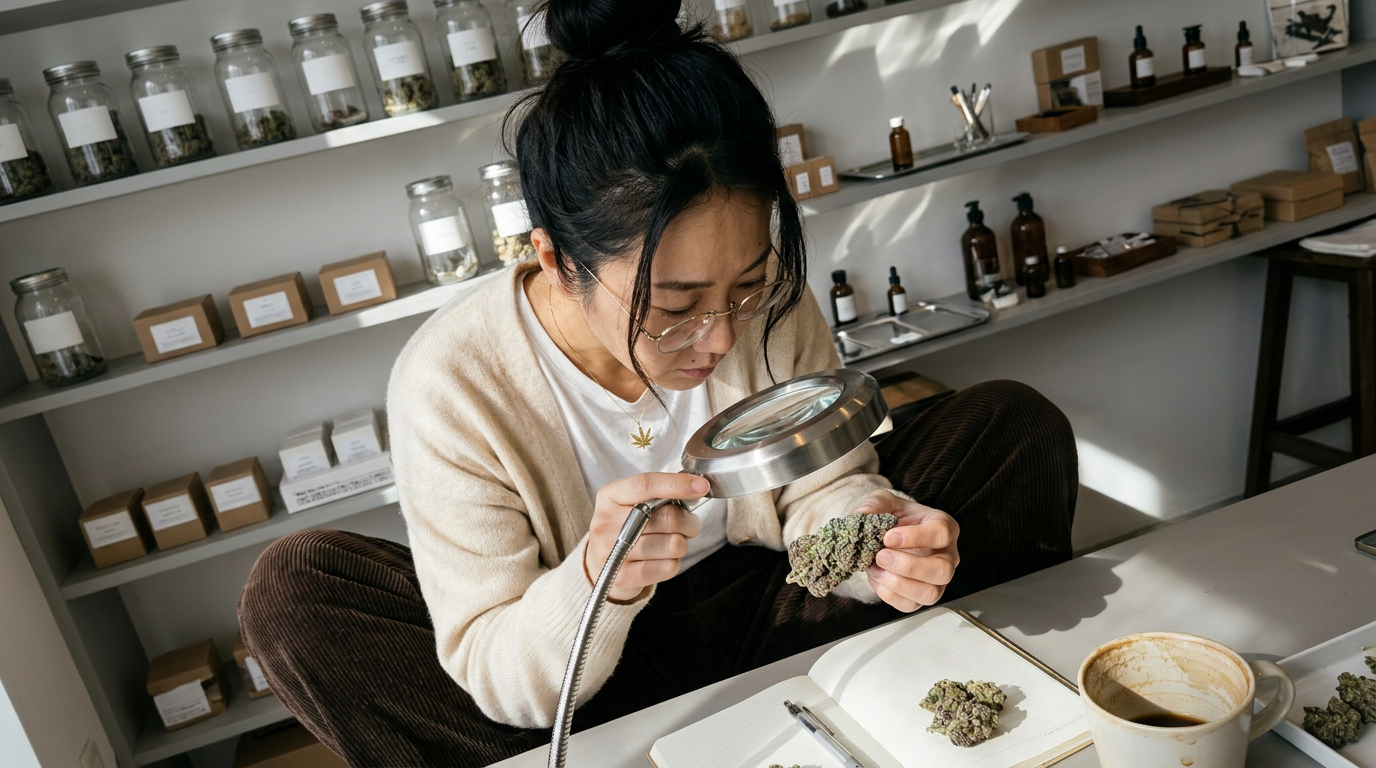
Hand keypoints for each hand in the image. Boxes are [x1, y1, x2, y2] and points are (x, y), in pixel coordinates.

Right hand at [584, 473, 706, 602]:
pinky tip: (663, 560)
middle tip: (689, 525)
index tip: (701, 486)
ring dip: (682, 544)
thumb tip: (696, 488)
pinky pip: (667, 567)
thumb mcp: (630, 503)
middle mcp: (606, 522)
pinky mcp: (623, 576)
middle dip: (688, 522)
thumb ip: (657, 494)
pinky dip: (674, 563)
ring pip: (672, 544)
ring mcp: (613, 551)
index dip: (677, 484)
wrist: (600, 566)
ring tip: (672, 543)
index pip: (646, 485)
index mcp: (610, 496)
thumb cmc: (624, 528)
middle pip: (666, 517)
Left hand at [855, 491, 959, 611]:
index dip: (915, 538)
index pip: (941, 534)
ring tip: (875, 569)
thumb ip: (873, 505)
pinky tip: (876, 578)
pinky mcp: (922, 596)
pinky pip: (911, 605)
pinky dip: (889, 595)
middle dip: (909, 567)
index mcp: (944, 527)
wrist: (888, 536)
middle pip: (942, 570)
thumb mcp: (883, 502)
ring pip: (930, 593)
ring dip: (898, 585)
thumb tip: (860, 518)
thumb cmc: (894, 517)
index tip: (888, 537)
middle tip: (881, 557)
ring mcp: (937, 580)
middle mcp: (947, 556)